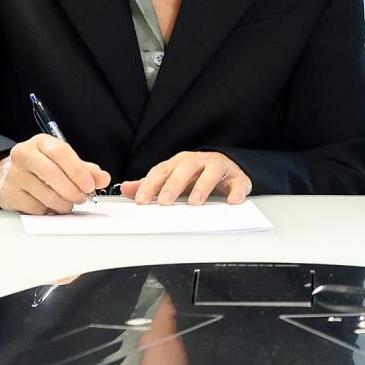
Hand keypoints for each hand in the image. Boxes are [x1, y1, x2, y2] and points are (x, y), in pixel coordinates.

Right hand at [0, 134, 110, 213]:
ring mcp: (14, 174)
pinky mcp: (9, 193)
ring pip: (45, 194)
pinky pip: (35, 207)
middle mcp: (23, 154)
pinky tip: (49, 205)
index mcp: (40, 142)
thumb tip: (103, 178)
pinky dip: (47, 210)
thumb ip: (85, 169)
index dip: (78, 170)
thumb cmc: (40, 167)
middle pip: (52, 174)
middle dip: (72, 190)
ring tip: (68, 204)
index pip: (60, 152)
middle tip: (82, 198)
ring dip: (62, 204)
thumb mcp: (62, 162)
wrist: (6, 174)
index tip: (90, 185)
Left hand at [121, 151, 251, 204]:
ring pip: (210, 172)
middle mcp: (198, 162)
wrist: (226, 166)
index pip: (162, 171)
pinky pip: (238, 183)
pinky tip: (232, 202)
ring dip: (202, 186)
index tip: (141, 201)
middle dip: (173, 185)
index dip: (151, 185)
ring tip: (195, 202)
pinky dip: (236, 191)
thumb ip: (151, 184)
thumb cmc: (195, 174)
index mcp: (179, 162)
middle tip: (165, 202)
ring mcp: (218, 167)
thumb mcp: (171, 178)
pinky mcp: (237, 177)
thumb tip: (126, 189)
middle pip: (185, 169)